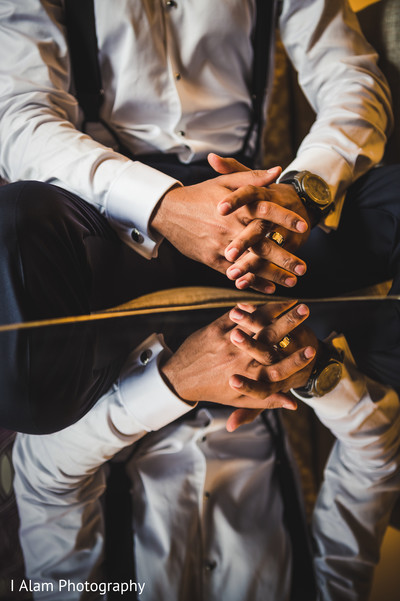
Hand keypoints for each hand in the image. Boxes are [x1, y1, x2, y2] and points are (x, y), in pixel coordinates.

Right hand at [150, 166, 307, 293]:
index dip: (286, 219)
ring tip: (291, 282)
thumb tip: (278, 170)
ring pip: (250, 263)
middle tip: (304, 269)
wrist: (169, 211)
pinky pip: (236, 273)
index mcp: (237, 208)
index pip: (266, 212)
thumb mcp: (226, 182)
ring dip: (272, 275)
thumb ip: (253, 178)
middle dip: (284, 258)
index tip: (304, 227)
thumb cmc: (200, 195)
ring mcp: (221, 246)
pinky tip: (269, 288)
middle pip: (262, 245)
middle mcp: (230, 228)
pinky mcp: (212, 259)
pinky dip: (252, 281)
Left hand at [160, 300, 315, 414]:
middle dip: (290, 323)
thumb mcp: (241, 400)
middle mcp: (238, 359)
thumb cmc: (216, 389)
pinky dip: (255, 306)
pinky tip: (269, 301)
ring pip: (255, 322)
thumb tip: (293, 405)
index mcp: (248, 377)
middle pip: (270, 339)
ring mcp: (227, 341)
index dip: (296, 360)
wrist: (182, 377)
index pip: (278, 369)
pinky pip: (238, 313)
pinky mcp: (216, 328)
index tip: (312, 350)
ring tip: (293, 302)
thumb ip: (268, 401)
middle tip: (306, 310)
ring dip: (276, 309)